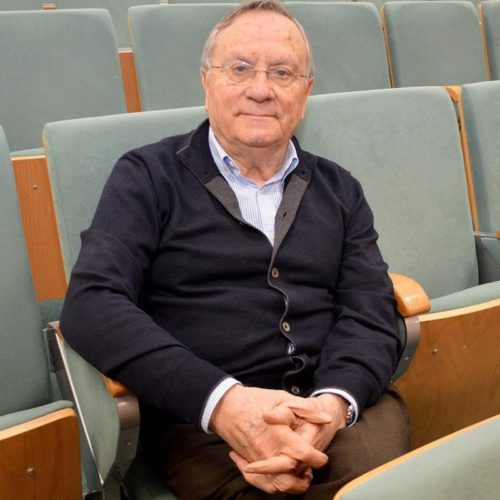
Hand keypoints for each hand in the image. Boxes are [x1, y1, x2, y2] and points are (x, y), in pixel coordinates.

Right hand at [210, 385, 331, 492]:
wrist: (226, 405)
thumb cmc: (256, 400)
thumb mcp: (284, 398)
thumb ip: (306, 410)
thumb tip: (326, 419)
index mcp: (280, 436)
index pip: (305, 455)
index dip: (317, 458)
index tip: (322, 457)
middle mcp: (268, 453)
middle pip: (290, 479)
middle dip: (303, 479)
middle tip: (310, 470)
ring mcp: (257, 461)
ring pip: (277, 485)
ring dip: (290, 486)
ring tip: (298, 475)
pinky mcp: (249, 463)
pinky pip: (261, 483)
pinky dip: (273, 485)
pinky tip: (281, 476)